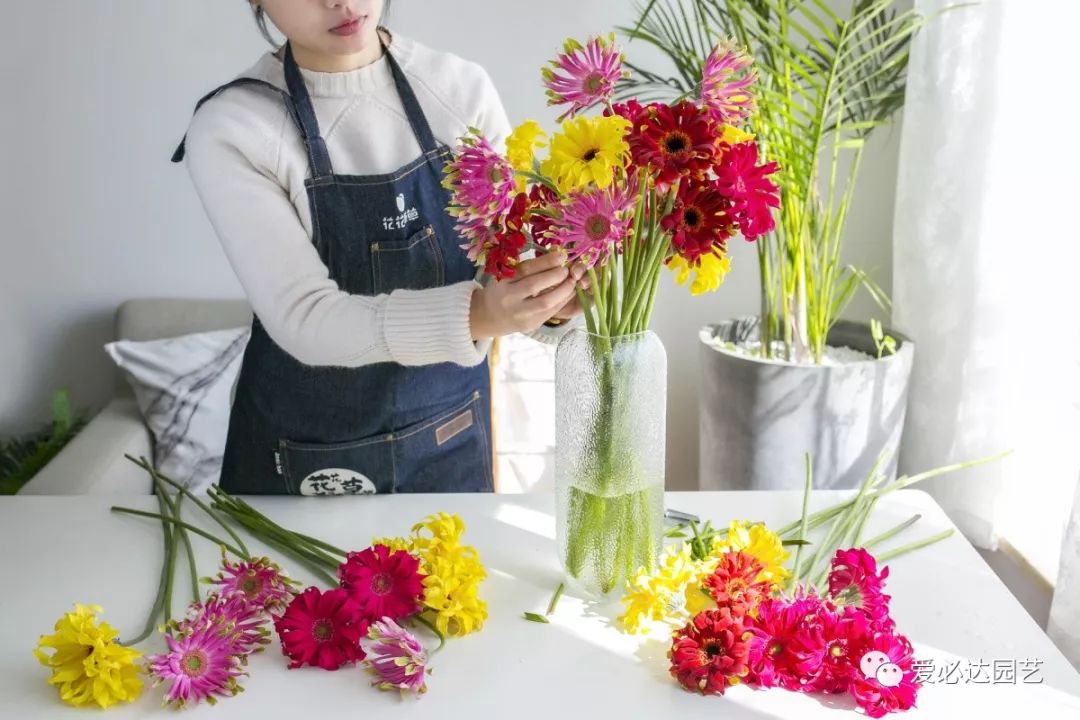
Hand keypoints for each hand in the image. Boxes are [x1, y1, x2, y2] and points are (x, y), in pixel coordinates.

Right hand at [469, 250, 584, 339]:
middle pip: (535, 286)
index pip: (525, 270)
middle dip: (556, 276)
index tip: (561, 255)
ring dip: (564, 291)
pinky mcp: (531, 325)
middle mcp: (510, 300)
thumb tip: (556, 258)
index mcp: (504, 284)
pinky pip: (550, 312)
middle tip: (567, 270)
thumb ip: (528, 270)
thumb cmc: (499, 293)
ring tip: (573, 281)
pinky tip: (569, 293)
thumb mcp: (507, 278)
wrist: (485, 318)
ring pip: (547, 303)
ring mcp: (521, 315)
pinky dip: (562, 301)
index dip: (545, 262)